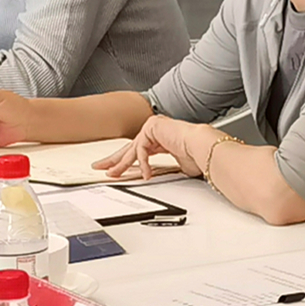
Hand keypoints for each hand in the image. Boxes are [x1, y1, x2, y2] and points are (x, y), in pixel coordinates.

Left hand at [93, 114, 208, 180]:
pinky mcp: (152, 127)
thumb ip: (163, 169)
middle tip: (100, 167)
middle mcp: (155, 130)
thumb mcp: (175, 166)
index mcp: (160, 138)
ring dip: (121, 164)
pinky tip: (146, 174)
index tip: (115, 170)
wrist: (204, 147)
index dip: (125, 161)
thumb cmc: (196, 155)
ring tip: (112, 174)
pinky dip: (143, 163)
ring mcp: (152, 127)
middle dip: (114, 160)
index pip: (137, 150)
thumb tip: (158, 178)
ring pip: (131, 149)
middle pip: (129, 148)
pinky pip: (141, 149)